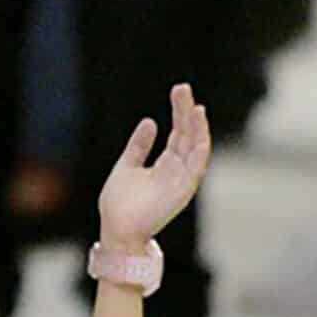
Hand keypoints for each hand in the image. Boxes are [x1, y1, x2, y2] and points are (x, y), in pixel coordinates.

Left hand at [95, 83, 210, 245]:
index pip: (178, 133)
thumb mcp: (127, 165)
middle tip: (184, 88)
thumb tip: (151, 120)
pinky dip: (200, 146)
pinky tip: (198, 127)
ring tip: (195, 105)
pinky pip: (197, 165)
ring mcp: (182, 180)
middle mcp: (177, 170)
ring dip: (197, 126)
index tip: (180, 92)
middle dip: (187, 112)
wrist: (116, 228)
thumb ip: (139, 145)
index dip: (180, 112)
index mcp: (166, 165)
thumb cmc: (120, 203)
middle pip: (188, 136)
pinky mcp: (183, 190)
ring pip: (196, 147)